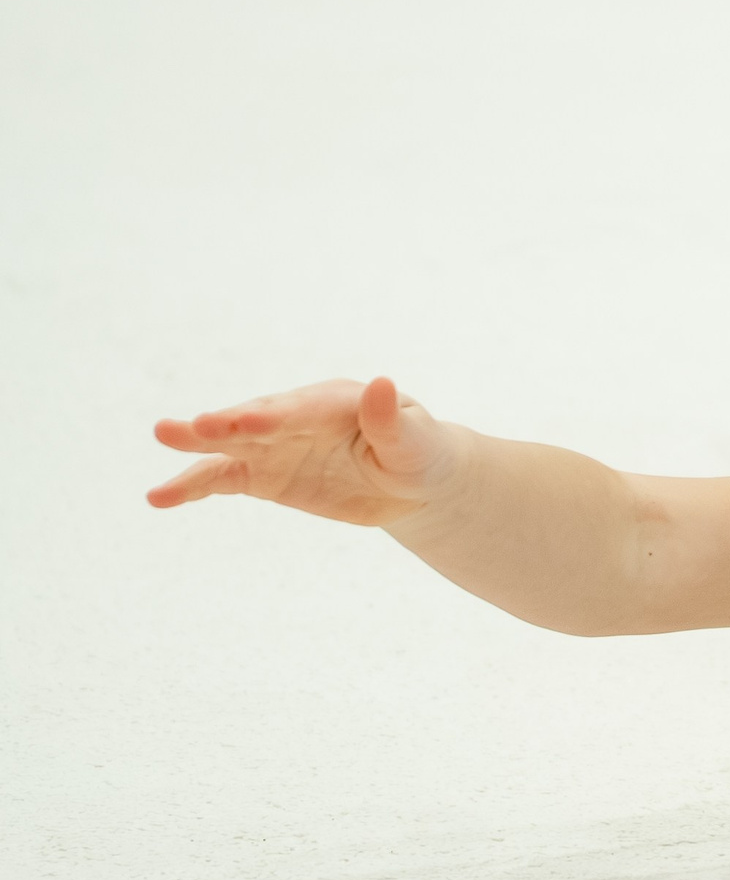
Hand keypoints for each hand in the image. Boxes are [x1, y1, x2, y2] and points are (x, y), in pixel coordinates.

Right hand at [147, 376, 465, 525]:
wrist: (410, 480)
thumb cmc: (419, 452)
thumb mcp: (417, 442)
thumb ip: (393, 421)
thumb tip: (382, 383)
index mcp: (337, 402)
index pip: (304, 409)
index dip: (278, 417)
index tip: (251, 424)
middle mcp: (297, 417)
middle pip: (259, 419)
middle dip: (232, 424)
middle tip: (197, 426)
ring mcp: (275, 445)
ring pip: (231, 445)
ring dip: (198, 442)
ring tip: (163, 434)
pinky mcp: (263, 474)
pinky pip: (223, 479)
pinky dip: (193, 487)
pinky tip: (159, 496)